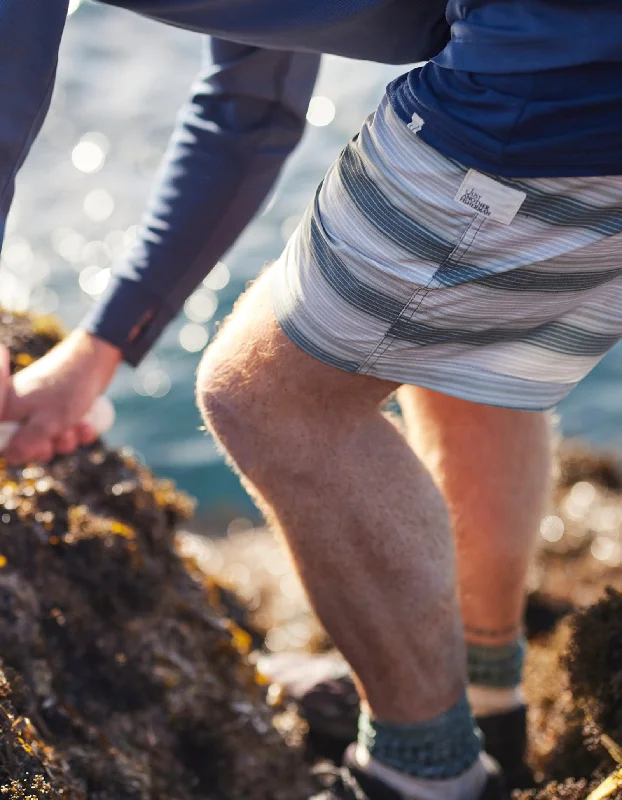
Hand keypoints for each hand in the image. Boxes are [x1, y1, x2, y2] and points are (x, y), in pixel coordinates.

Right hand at [1, 330, 121, 464]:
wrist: (95, 358)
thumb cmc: (68, 388)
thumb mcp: (46, 423)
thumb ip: (25, 444)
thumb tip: (10, 457)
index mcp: (6, 408)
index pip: (3, 442)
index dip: (20, 452)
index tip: (39, 448)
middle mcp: (19, 407)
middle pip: (28, 444)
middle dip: (50, 445)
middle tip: (62, 435)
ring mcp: (39, 407)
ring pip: (50, 438)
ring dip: (68, 438)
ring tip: (78, 424)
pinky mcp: (59, 406)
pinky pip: (65, 429)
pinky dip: (77, 430)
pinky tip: (88, 425)